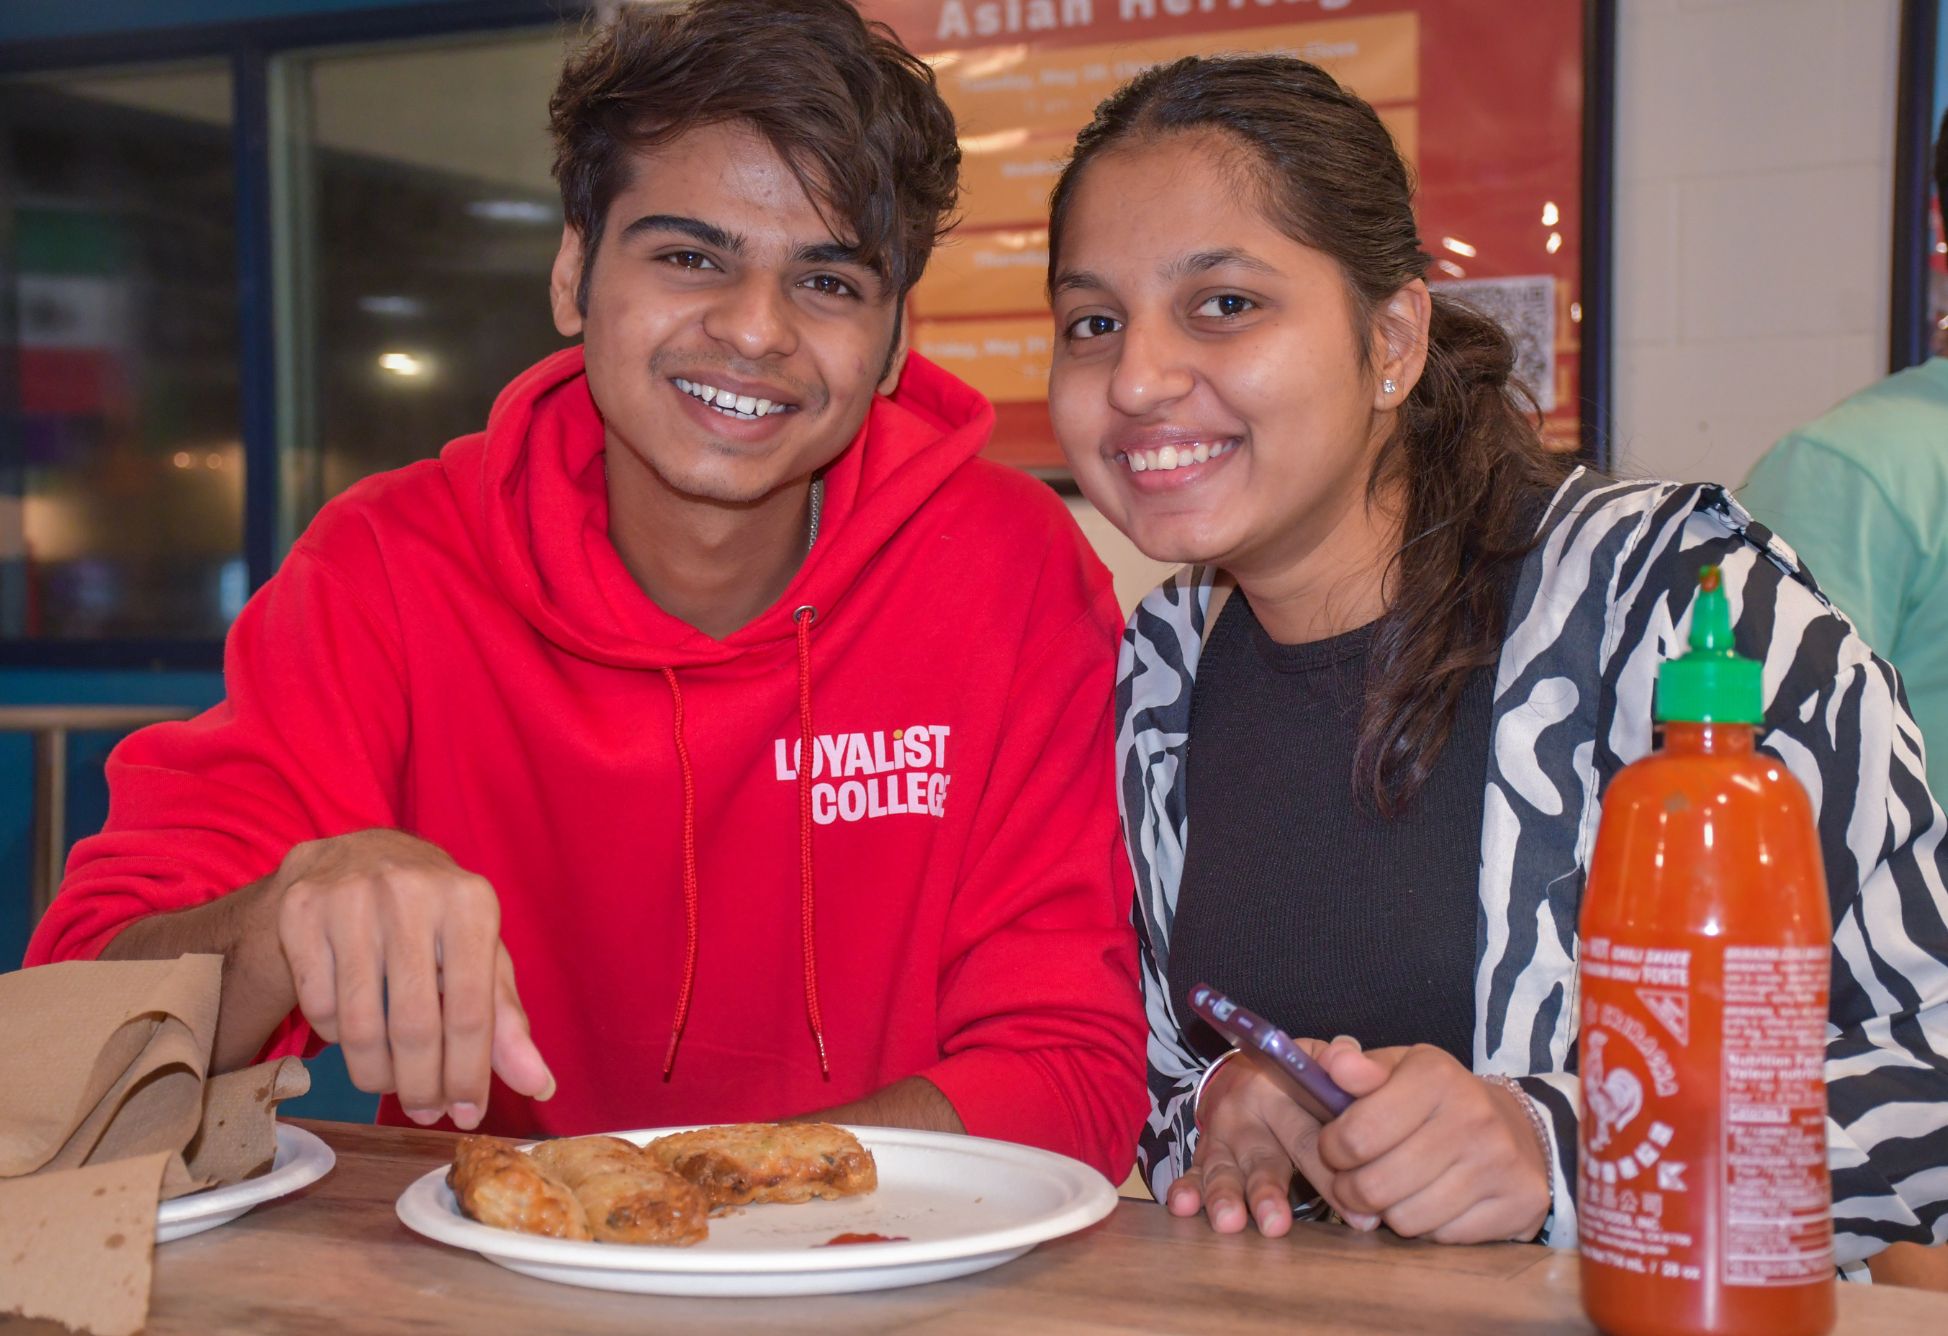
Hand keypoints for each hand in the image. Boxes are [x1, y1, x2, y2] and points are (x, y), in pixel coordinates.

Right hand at [269, 830, 553, 1128]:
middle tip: (425, 1110)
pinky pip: (319, 1009)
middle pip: (415, 1026)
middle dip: (421, 1086)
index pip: (472, 1012)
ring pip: (361, 1027)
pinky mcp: (301, 913)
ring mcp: (351, 900)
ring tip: (391, 1084)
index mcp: (471, 903)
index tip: (466, 1113)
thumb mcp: (481, 955)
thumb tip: (538, 1084)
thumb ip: (507, 1021)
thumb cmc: (437, 919)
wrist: (362, 857)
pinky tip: (356, 1033)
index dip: (469, 1074)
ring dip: (378, 1075)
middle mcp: (411, 894)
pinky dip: (337, 1039)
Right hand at [1164, 1045, 1373, 1236]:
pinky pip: (1192, 1171)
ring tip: (1230, 1221)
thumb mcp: (1320, 1065)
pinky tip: (1183, 1205)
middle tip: (1276, 1223)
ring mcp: (1221, 1135)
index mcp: (1280, 1089)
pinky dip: (1186, 1189)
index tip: (1357, 1216)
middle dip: (1267, 1192)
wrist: (1249, 1073)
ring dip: (1224, 1196)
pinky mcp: (1202, 1154)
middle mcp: (1246, 1111)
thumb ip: (1345, 1065)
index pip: (1308, 1134)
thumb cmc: (1300, 1081)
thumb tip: (1348, 1060)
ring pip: (1223, 1169)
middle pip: (1262, 1157)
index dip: (1331, 1177)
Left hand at [1314, 1043, 1550, 1243]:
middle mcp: (1473, 1115)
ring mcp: (1500, 1162)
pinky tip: (1432, 1201)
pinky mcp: (1519, 1202)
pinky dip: (1427, 1227)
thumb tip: (1333, 1062)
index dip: (1331, 1150)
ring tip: (1393, 1189)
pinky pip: (1443, 1237)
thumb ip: (1353, 1068)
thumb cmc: (1437, 1099)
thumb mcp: (1396, 1071)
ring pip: (1406, 1219)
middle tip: (1353, 1179)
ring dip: (1388, 1211)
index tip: (1334, 1148)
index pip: (1356, 1135)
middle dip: (1351, 1189)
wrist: (1515, 1126)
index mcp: (1435, 1075)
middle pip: (1376, 1185)